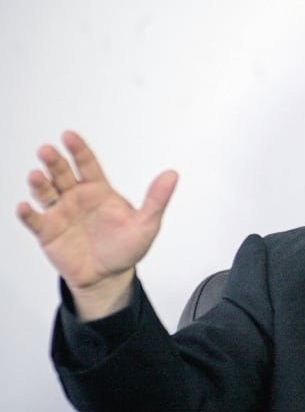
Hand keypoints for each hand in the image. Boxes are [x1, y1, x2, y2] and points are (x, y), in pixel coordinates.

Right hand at [16, 131, 177, 318]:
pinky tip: (24, 207)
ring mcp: (60, 213)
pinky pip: (35, 220)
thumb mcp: (146, 224)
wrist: (109, 276)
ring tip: (36, 176)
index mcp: (99, 191)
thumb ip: (157, 200)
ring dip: (39, 183)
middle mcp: (76, 197)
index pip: (87, 165)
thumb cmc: (126, 247)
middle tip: (47, 150)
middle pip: (62, 174)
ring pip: (45, 192)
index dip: (78, 150)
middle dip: (54, 162)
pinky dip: (28, 213)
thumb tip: (172, 174)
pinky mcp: (48, 232)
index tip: (69, 136)